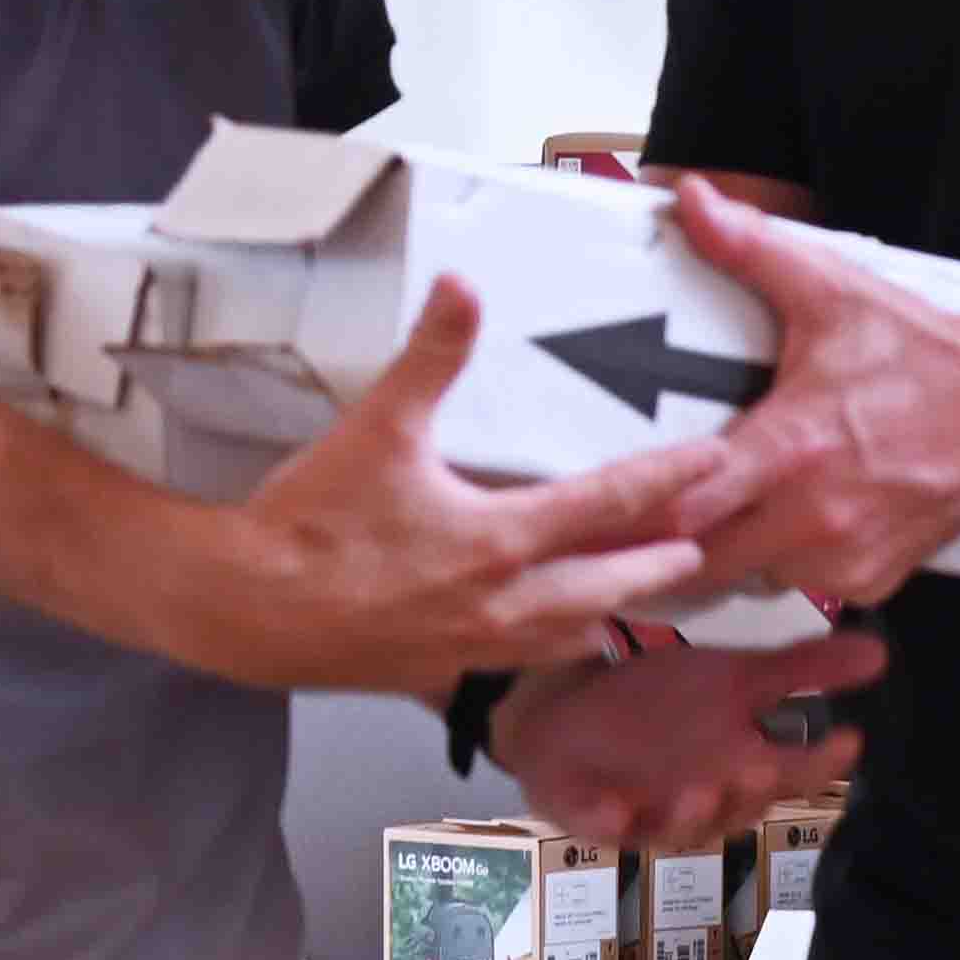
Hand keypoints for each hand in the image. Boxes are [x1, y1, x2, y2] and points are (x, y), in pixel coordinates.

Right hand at [187, 278, 740, 699]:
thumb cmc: (310, 524)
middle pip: (607, 586)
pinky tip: (540, 643)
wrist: (244, 608)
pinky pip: (510, 666)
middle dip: (658, 567)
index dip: (668, 481)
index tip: (714, 464)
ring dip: (606, 615)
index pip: (608, 505)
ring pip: (566, 637)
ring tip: (633, 603)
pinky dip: (541, 651)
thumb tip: (464, 287)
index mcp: (498, 539)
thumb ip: (432, 355)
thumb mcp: (378, 426)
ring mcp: (470, 646)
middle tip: (700, 551)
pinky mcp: (434, 672)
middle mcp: (499, 601)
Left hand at [490, 631, 889, 849]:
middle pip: (739, 807)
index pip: (794, 770)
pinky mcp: (595, 816)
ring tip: (698, 791)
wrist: (569, 711)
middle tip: (765, 770)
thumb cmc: (658, 701)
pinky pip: (603, 824)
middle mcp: (706, 798)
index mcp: (743, 765)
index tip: (849, 740)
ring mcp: (650, 812)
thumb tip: (879, 652)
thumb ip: (803, 670)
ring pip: (678, 827)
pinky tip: (615, 807)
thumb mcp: (734, 675)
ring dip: (691, 814)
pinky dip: (611, 818)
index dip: (821, 761)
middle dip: (751, 794)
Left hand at [672, 182, 959, 607]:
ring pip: (752, 579)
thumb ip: (751, 249)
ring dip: (729, 556)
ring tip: (720, 516)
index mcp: (791, 448)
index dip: (638, 514)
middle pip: (703, 565)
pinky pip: (808, 587)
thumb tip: (692, 198)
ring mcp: (847, 556)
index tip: (613, 505)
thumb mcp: (834, 291)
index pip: (683, 510)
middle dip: (671, 549)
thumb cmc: (924, 352)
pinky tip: (789, 524)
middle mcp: (814, 517)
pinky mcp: (877, 578)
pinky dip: (788, 564)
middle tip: (647, 522)